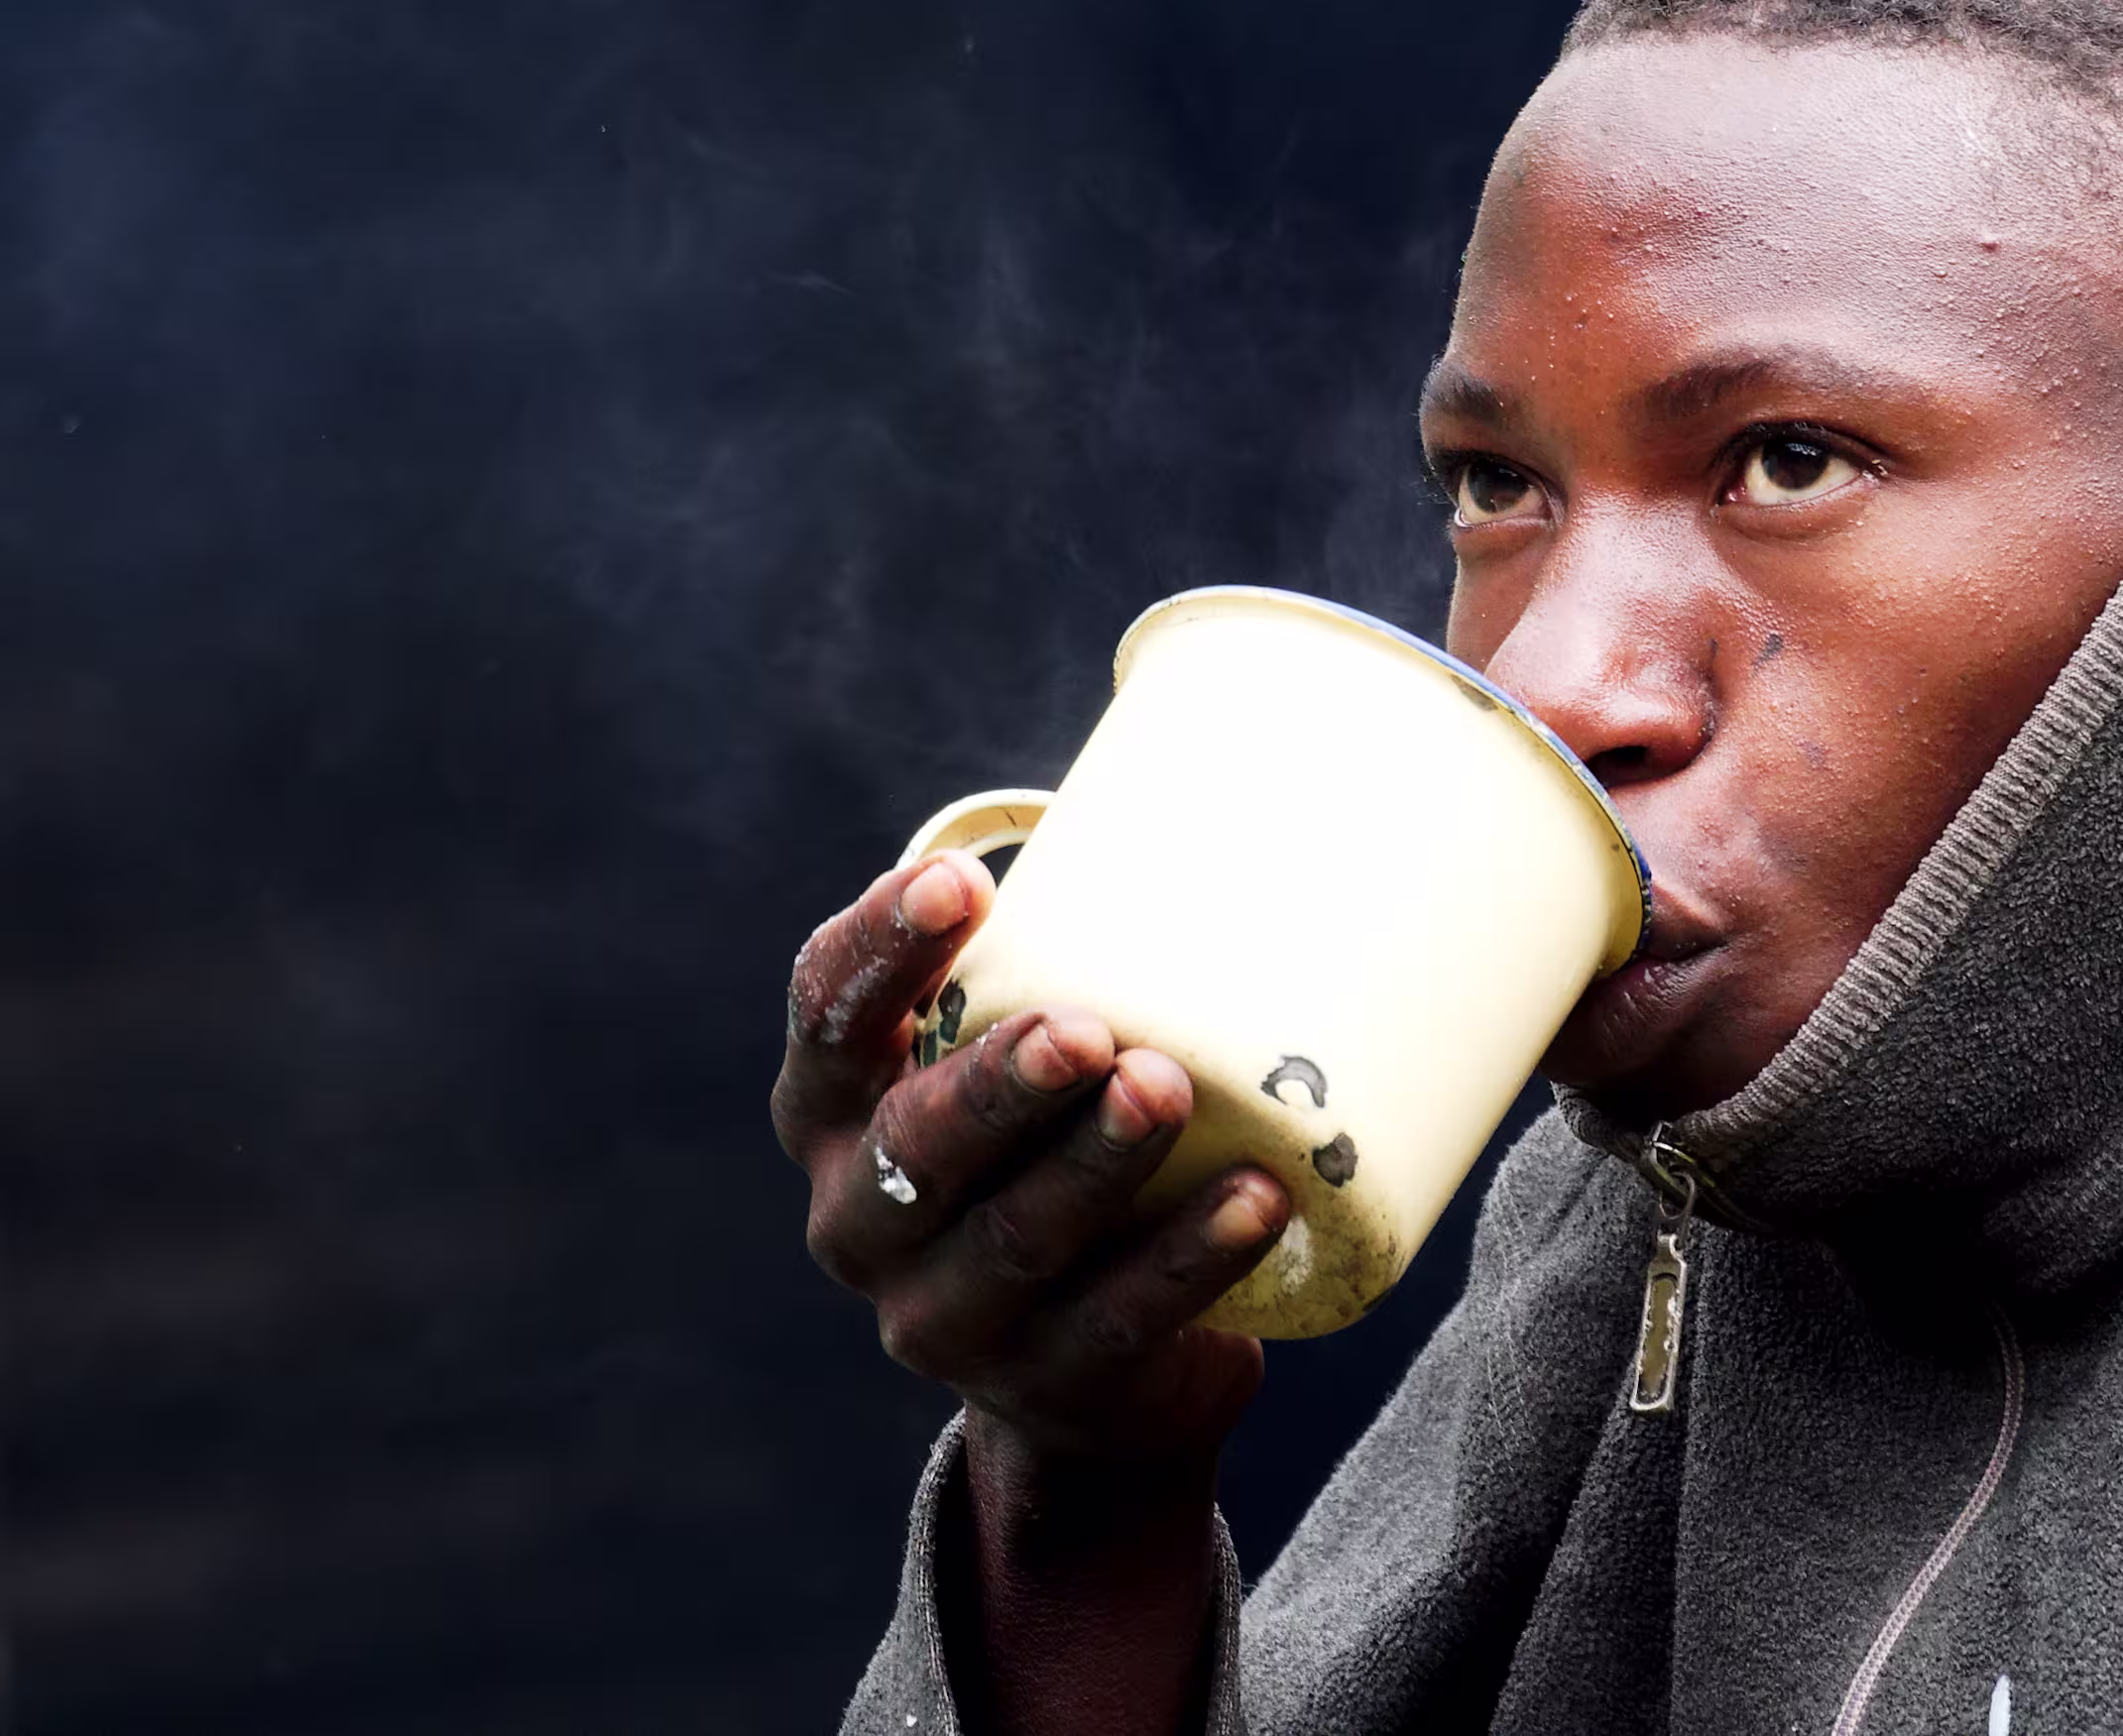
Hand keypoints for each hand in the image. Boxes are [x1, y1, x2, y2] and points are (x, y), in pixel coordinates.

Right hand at [771, 852, 1290, 1462]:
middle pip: (916, 1145)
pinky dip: (1186, 1258)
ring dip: (1095, 1163)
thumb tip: (1227, 776)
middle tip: (1087, 1028)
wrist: (1097, 1372)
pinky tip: (1256, 1198)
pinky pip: (1115, 1322)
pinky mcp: (1042, 1384)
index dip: (880, 950)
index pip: (827, 1017)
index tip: (963, 883)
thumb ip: (1068, 955)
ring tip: (1170, 1089)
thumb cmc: (1062, 1145)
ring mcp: (941, 1316)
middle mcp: (864, 1215)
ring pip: (1014, 1240)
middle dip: (999, 1082)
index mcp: (840, 1110)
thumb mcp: (1029, 1060)